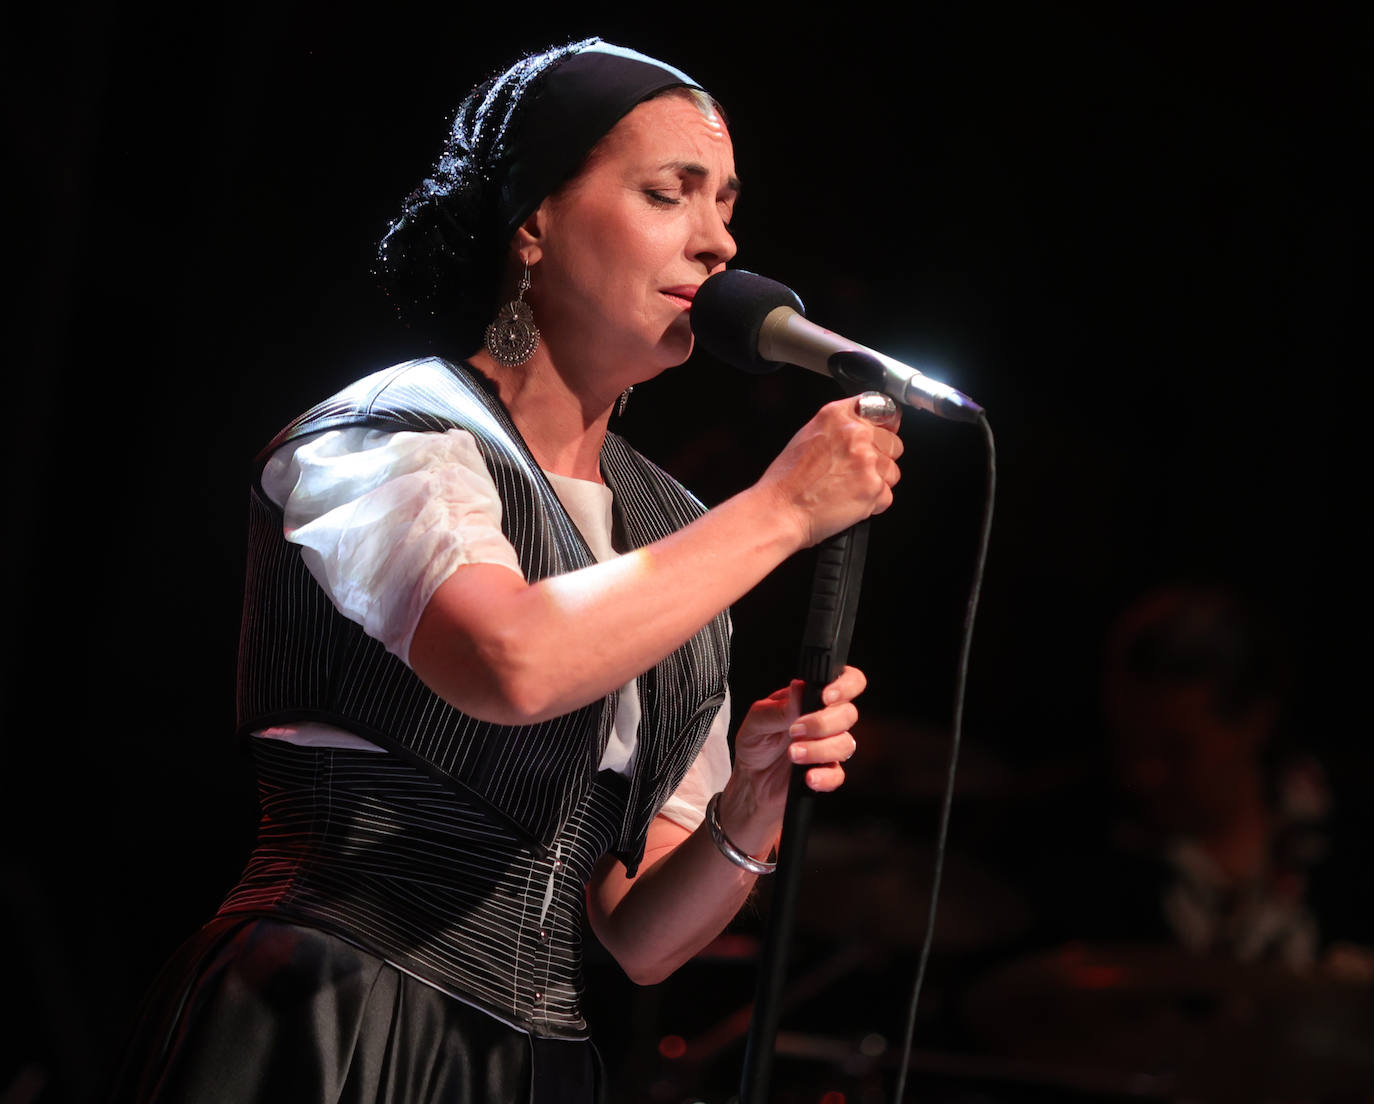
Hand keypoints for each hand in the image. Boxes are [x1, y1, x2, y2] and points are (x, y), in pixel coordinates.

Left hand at [733, 664, 866, 804]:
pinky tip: (808, 777)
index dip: (845, 685)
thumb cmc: (755, 742)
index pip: (845, 681)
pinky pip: (838, 774)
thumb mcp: (757, 720)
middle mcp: (825, 720)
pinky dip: (824, 776)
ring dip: (819, 750)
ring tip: (792, 754)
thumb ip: (780, 707)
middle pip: (848, 714)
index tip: (826, 697)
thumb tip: (799, 687)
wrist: (750, 779)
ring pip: (846, 744)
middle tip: (795, 730)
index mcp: (811, 699)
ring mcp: (828, 747)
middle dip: (823, 723)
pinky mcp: (826, 772)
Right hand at [755, 397, 902, 548]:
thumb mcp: (808, 435)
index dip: (885, 425)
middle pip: (894, 442)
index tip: (884, 432)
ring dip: (877, 482)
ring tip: (849, 488)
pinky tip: (849, 501)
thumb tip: (865, 430)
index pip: (883, 409)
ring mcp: (867, 461)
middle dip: (882, 458)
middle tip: (856, 470)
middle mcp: (856, 434)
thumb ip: (840, 427)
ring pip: (893, 471)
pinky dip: (872, 503)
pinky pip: (887, 496)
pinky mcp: (873, 488)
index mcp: (837, 416)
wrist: (780, 510)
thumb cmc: (787, 480)